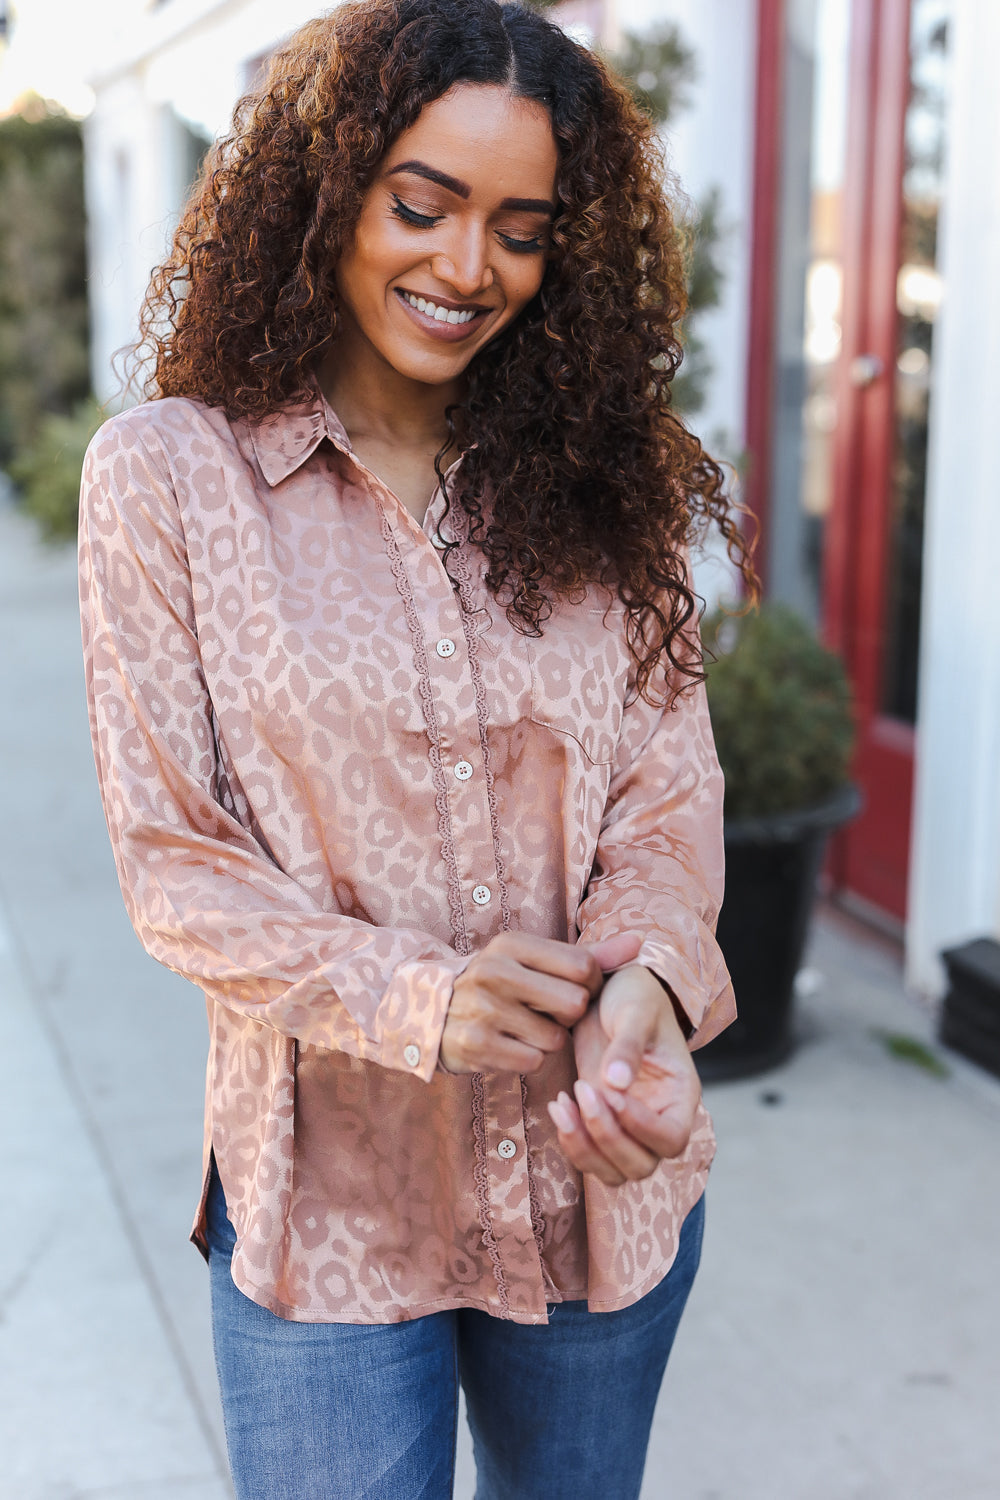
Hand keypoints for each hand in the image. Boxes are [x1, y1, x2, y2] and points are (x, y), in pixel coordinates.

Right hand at [440, 931, 641, 1074]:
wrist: (433, 1012)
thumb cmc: (500, 984)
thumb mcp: (535, 961)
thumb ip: (590, 956)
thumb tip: (639, 942)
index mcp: (512, 944)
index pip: (582, 965)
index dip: (588, 985)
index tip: (571, 989)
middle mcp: (494, 971)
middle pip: (574, 1004)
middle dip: (568, 1016)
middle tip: (547, 1013)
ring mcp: (482, 1008)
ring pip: (554, 1038)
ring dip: (546, 1040)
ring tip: (523, 1028)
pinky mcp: (475, 1044)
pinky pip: (531, 1061)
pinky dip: (527, 1059)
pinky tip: (509, 1045)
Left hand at [547, 965, 700, 1186]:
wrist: (611, 992)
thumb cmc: (635, 996)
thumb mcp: (636, 1011)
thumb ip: (628, 1044)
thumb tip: (617, 1082)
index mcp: (680, 1094)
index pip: (672, 1137)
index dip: (641, 1127)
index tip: (611, 1091)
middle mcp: (658, 1118)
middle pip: (643, 1165)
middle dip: (608, 1138)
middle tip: (584, 1091)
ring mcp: (628, 1126)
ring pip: (614, 1172)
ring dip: (584, 1148)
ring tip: (563, 1103)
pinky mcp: (600, 1122)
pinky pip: (588, 1155)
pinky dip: (570, 1139)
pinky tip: (558, 1104)